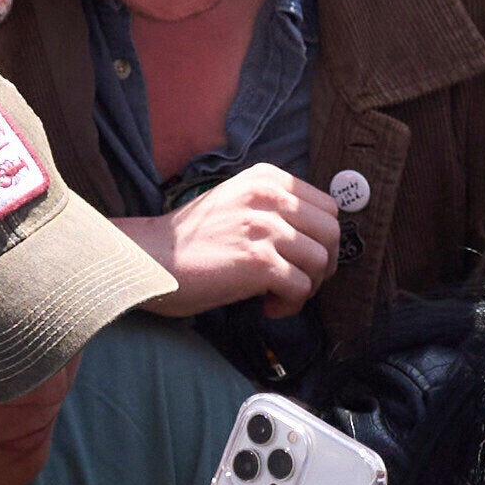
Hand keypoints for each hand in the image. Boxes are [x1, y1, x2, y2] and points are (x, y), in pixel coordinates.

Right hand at [132, 164, 344, 312]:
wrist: (151, 257)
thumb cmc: (192, 239)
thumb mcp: (237, 202)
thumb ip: (275, 208)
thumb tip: (318, 237)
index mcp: (267, 178)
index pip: (328, 207)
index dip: (323, 239)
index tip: (302, 259)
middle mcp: (269, 196)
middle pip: (332, 232)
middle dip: (324, 265)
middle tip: (298, 282)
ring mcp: (264, 227)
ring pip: (321, 261)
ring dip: (307, 287)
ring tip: (278, 296)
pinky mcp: (257, 260)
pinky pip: (300, 287)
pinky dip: (290, 305)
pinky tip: (267, 306)